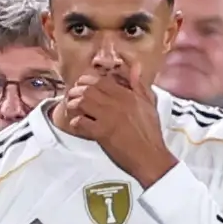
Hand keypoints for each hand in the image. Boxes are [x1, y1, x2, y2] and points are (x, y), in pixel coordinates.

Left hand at [58, 66, 176, 187]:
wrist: (150, 157)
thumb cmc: (150, 133)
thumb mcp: (149, 104)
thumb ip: (140, 85)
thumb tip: (136, 67)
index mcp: (127, 95)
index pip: (101, 81)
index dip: (87, 81)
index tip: (81, 84)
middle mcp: (117, 103)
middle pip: (88, 90)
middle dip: (76, 92)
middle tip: (72, 97)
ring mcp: (108, 118)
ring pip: (82, 103)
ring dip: (73, 105)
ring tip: (72, 110)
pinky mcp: (102, 133)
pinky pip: (81, 122)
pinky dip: (75, 122)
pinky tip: (77, 125)